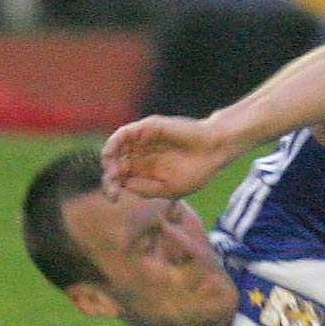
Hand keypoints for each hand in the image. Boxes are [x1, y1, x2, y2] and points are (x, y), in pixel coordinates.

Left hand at [101, 115, 237, 198]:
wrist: (215, 150)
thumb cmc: (197, 171)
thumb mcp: (168, 189)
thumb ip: (145, 189)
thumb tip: (122, 185)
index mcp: (146, 170)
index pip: (120, 178)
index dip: (112, 187)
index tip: (114, 198)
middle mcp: (142, 154)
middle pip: (115, 163)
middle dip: (109, 176)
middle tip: (112, 186)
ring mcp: (143, 141)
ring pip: (116, 147)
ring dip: (108, 160)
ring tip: (112, 171)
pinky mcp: (148, 128)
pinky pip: (123, 133)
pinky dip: (114, 144)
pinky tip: (113, 156)